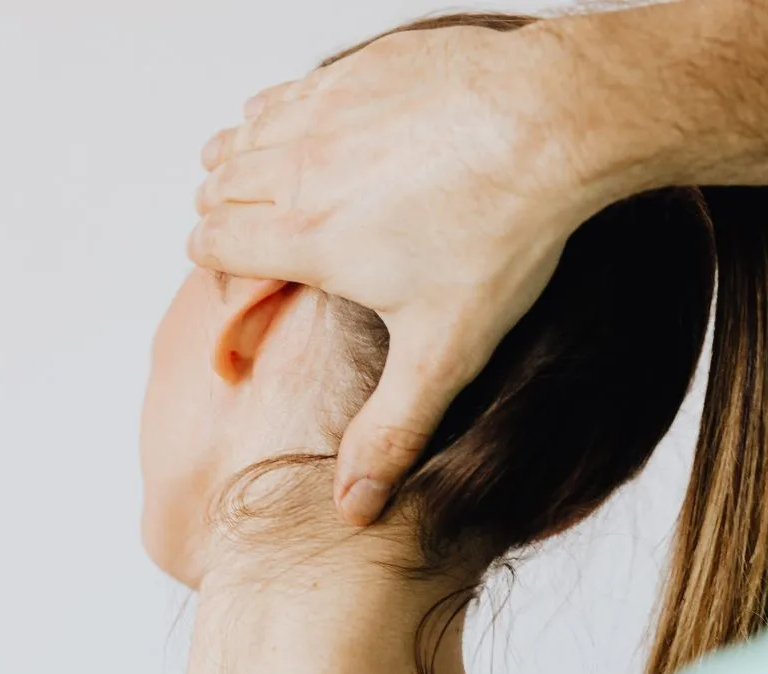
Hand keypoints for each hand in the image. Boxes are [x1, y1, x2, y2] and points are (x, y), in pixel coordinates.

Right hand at [191, 21, 617, 524]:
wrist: (555, 122)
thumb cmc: (504, 233)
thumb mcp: (446, 351)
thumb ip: (392, 430)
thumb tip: (352, 508)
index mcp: (305, 237)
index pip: (212, 243)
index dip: (213, 262)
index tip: (237, 277)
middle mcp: (299, 168)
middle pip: (217, 185)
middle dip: (223, 212)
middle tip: (254, 235)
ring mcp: (326, 111)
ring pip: (242, 133)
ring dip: (244, 159)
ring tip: (273, 186)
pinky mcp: (360, 70)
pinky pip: (290, 90)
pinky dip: (285, 112)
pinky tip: (316, 132)